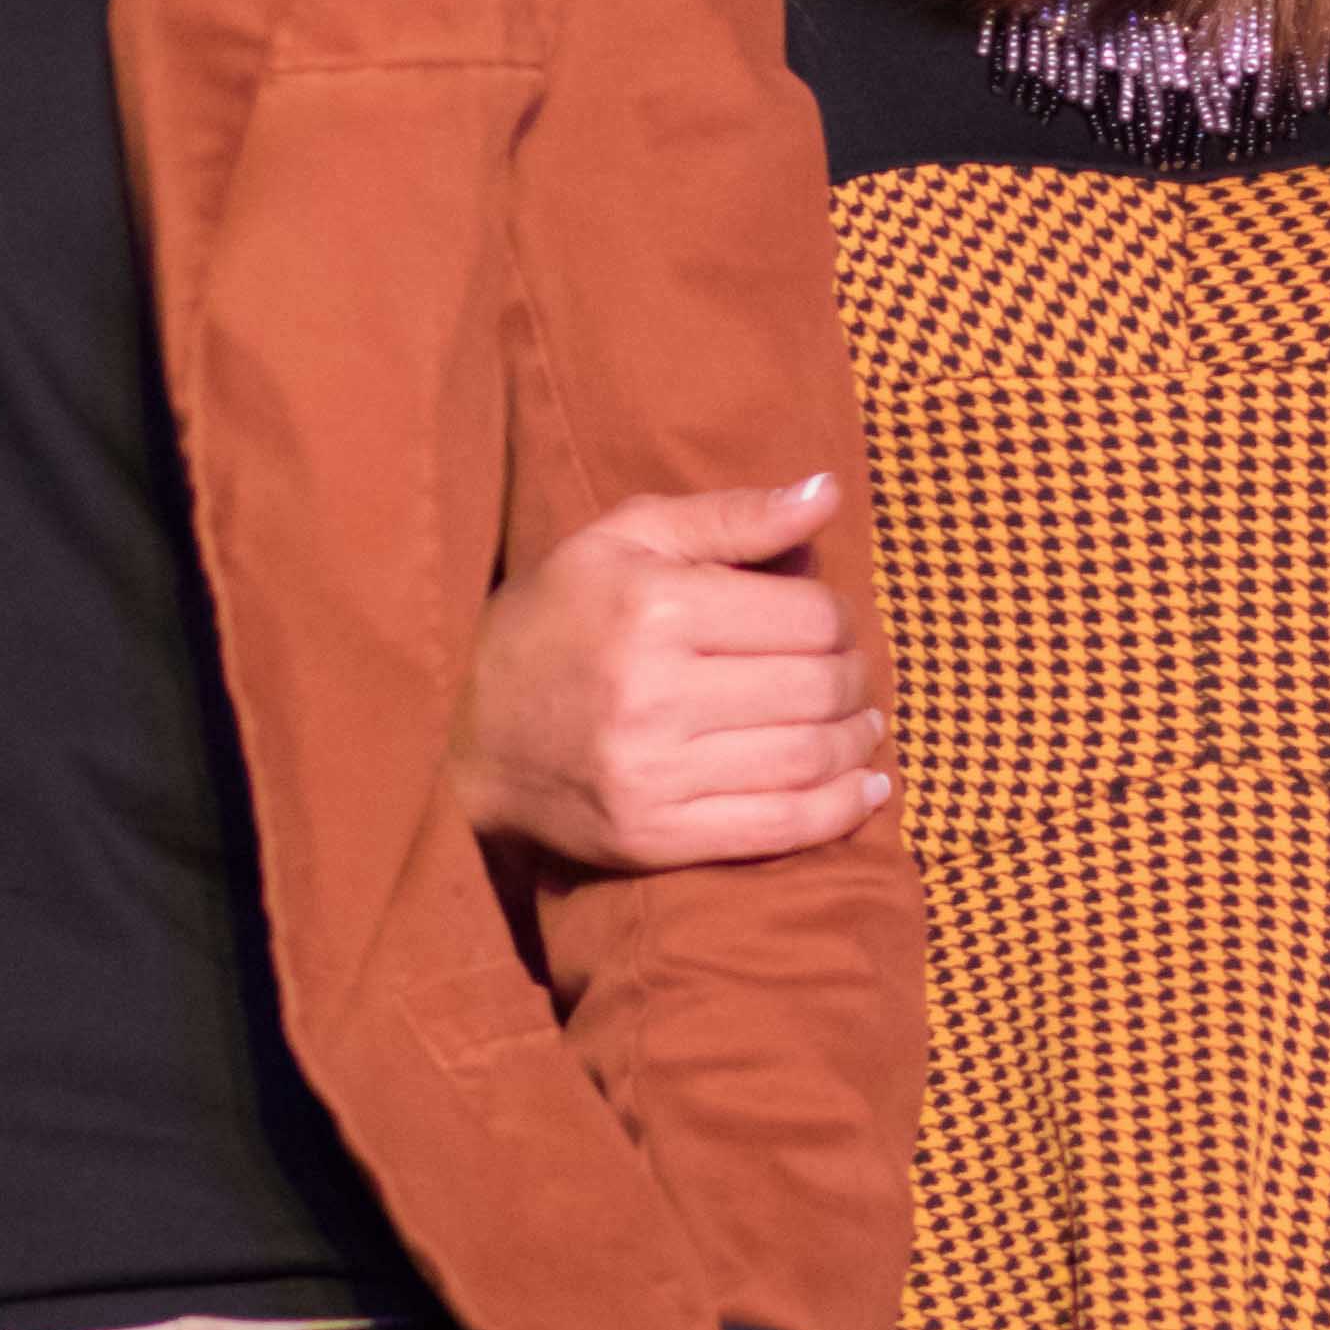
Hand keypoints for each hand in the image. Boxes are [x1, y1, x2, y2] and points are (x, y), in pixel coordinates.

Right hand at [457, 476, 889, 869]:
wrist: (464, 730)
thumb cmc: (555, 619)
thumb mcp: (625, 539)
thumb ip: (731, 516)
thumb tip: (829, 492)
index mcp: (655, 607)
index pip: (807, 616)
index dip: (838, 619)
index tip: (829, 626)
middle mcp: (655, 692)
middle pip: (816, 688)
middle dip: (853, 682)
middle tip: (851, 679)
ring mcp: (654, 773)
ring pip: (806, 759)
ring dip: (855, 745)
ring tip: (861, 729)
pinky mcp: (654, 837)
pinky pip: (777, 828)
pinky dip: (837, 812)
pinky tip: (864, 791)